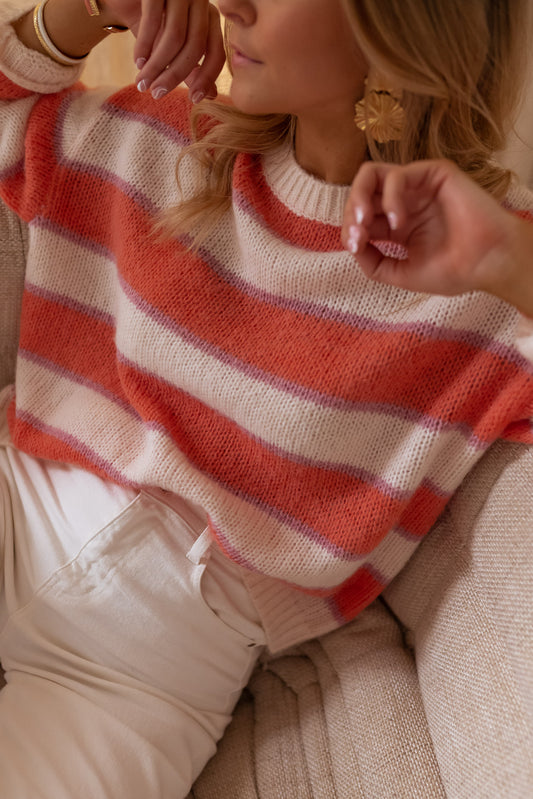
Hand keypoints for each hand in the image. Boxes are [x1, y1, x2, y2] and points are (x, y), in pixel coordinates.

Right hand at [102, 0, 224, 99]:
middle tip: (157, 94)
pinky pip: (152, 21)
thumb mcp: (173, 49)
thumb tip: (211, 95)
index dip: (207, 78)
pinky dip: (144, 45)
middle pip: (195, 46)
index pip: (217, 52)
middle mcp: (199, 1)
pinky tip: (137, 62)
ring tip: (143, 83)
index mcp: (210, 17)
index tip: (193, 100)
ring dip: (156, 65)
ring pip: (174, 37)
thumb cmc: (152, 24)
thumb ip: (192, 68)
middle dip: (175, 76)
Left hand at [341, 159, 532, 313]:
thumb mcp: (401, 274)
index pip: (359, 217)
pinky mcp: (433, 173)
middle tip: (356, 235)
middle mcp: (404, 201)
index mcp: (396, 224)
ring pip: (370, 175)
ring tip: (365, 223)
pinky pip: (396, 175)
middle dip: (350, 214)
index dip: (349, 230)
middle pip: (360, 193)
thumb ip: (373, 263)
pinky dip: (389, 198)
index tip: (355, 248)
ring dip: (359, 198)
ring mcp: (417, 186)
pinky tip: (398, 222)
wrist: (488, 264)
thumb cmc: (454, 271)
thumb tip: (352, 246)